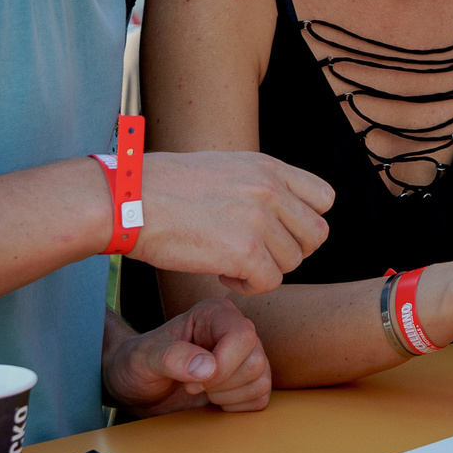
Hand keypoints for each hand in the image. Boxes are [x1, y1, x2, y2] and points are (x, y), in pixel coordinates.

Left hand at [105, 297, 273, 416]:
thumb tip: (208, 368)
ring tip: (201, 391)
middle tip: (191, 386)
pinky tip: (213, 401)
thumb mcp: (143, 359)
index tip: (189, 381)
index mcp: (215, 313)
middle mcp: (236, 330)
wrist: (136, 387)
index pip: (242, 336)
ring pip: (261, 381)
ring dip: (227, 397)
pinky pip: (262, 398)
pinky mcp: (249, 380)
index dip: (220, 366)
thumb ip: (171, 358)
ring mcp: (246, 355)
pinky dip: (237, 407)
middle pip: (255, 362)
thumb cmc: (136, 366)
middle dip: (220, 385)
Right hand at [126, 151, 333, 294]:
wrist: (127, 199)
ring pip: (292, 262)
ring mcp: (259, 220)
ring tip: (232, 262)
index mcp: (268, 167)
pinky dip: (249, 286)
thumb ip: (257, 183)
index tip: (277, 232)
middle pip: (316, 235)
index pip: (324, 198)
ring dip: (265, 269)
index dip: (304, 222)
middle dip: (290, 251)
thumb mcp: (222, 167)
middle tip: (257, 255)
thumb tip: (279, 206)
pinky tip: (222, 273)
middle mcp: (270, 189)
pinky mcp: (244, 251)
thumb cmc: (162, 186)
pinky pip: (269, 282)